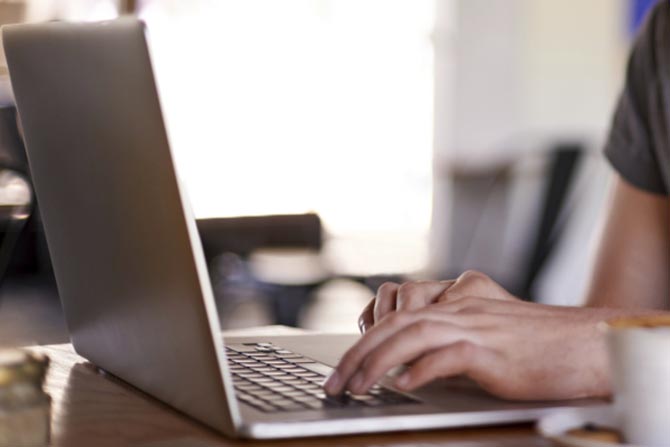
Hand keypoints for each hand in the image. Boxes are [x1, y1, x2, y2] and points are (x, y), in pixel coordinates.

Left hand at [326, 272, 651, 399]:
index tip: (343, 368)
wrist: (583, 344)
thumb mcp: (482, 334)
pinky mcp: (493, 351)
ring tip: (355, 388)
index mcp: (454, 302)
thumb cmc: (535, 344)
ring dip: (377, 363)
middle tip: (335, 384)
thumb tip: (407, 365)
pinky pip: (449, 355)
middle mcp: (459, 309)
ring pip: (412, 336)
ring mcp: (475, 327)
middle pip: (395, 324)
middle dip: (358, 355)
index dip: (363, 342)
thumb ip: (445, 340)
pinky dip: (421, 370)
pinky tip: (402, 385)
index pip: (396, 316)